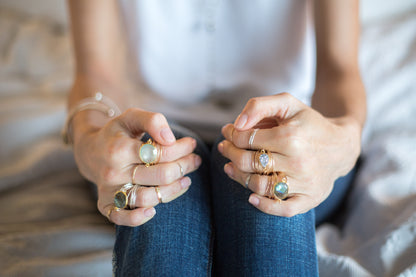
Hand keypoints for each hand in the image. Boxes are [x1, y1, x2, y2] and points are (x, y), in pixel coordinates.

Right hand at [72, 108, 201, 225]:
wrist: (91, 151)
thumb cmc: (118, 133)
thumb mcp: (132, 117)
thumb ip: (152, 121)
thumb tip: (170, 139)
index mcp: (120, 149)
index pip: (160, 152)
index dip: (182, 148)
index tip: (191, 144)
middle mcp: (113, 172)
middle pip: (160, 175)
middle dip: (183, 166)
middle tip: (194, 160)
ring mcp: (109, 190)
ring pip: (147, 198)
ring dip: (173, 190)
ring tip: (186, 180)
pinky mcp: (105, 204)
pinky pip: (121, 218)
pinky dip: (138, 218)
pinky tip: (155, 210)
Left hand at [218, 93, 360, 216]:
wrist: (341, 146)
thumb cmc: (308, 124)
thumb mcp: (287, 103)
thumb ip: (259, 106)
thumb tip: (236, 124)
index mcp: (290, 136)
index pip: (246, 139)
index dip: (231, 135)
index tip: (228, 132)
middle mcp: (297, 161)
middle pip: (248, 163)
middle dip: (230, 154)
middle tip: (225, 148)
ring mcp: (303, 183)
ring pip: (259, 186)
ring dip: (238, 177)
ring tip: (230, 167)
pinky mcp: (309, 199)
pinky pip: (282, 209)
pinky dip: (263, 206)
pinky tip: (250, 197)